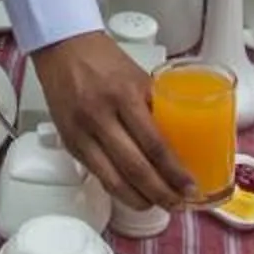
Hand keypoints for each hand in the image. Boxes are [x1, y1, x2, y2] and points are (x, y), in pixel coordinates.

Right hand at [30, 30, 192, 212]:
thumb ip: (156, 106)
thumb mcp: (138, 76)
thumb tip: (181, 138)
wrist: (63, 48)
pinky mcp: (70, 142)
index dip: (174, 172)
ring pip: (113, 179)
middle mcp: (101, 116)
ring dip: (139, 199)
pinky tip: (132, 195)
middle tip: (179, 203)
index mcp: (124, 96)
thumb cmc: (103, 59)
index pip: (155, 144)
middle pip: (136, 168)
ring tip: (158, 205)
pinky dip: (117, 189)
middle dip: (161, 193)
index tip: (190, 186)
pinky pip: (97, 174)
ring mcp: (82, 132)